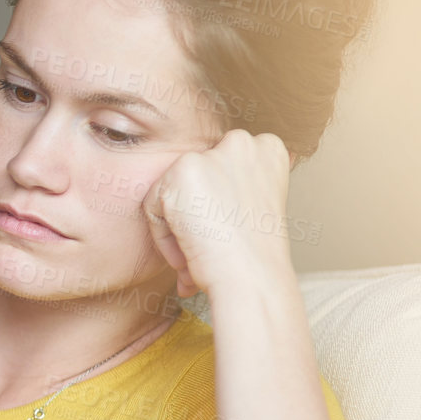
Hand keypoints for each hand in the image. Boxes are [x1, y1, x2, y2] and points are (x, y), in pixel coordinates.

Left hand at [141, 128, 295, 298]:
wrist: (253, 275)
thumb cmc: (254, 255)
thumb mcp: (253, 208)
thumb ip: (233, 190)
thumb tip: (207, 198)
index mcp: (267, 150)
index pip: (217, 175)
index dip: (216, 211)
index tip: (224, 236)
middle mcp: (243, 143)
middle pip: (193, 183)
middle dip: (195, 217)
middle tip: (208, 248)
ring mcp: (212, 154)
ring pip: (171, 195)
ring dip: (178, 229)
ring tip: (200, 254)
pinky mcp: (182, 170)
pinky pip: (153, 206)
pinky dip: (164, 236)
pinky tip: (190, 249)